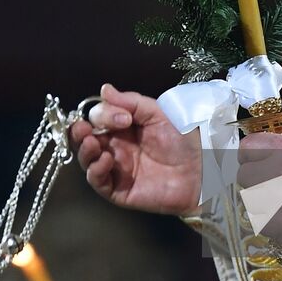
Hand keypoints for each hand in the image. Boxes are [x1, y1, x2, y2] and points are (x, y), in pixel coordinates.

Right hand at [68, 83, 200, 216]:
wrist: (202, 171)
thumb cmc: (183, 141)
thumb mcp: (157, 114)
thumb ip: (131, 102)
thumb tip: (104, 89)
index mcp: (123, 127)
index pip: (99, 118)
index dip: (103, 115)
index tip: (122, 118)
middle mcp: (116, 147)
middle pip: (86, 138)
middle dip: (79, 132)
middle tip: (82, 128)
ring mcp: (116, 169)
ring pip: (87, 160)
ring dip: (84, 150)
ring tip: (92, 143)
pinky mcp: (119, 190)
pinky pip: (98, 182)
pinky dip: (95, 170)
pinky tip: (105, 160)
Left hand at [237, 132, 281, 249]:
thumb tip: (274, 150)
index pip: (248, 148)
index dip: (253, 156)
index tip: (259, 161)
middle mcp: (277, 172)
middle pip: (245, 174)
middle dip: (258, 179)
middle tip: (275, 185)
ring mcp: (274, 200)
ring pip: (251, 198)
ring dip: (263, 200)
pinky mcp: (276, 226)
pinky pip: (259, 220)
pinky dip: (270, 220)